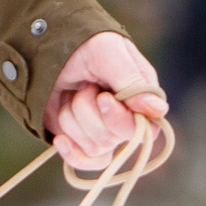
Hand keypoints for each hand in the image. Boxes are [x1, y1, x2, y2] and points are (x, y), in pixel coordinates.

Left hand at [43, 31, 167, 173]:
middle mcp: (128, 118)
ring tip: (72, 93)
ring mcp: (105, 131)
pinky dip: (71, 152)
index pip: (145, 130)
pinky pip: (85, 162)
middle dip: (89, 112)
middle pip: (113, 139)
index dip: (120, 120)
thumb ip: (133, 82)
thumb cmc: (84, 43)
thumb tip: (159, 110)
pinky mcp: (84, 140)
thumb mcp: (108, 53)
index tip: (102, 98)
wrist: (47, 46)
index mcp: (142, 97)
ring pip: (94, 147)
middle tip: (85, 86)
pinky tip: (61, 139)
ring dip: (73, 119)